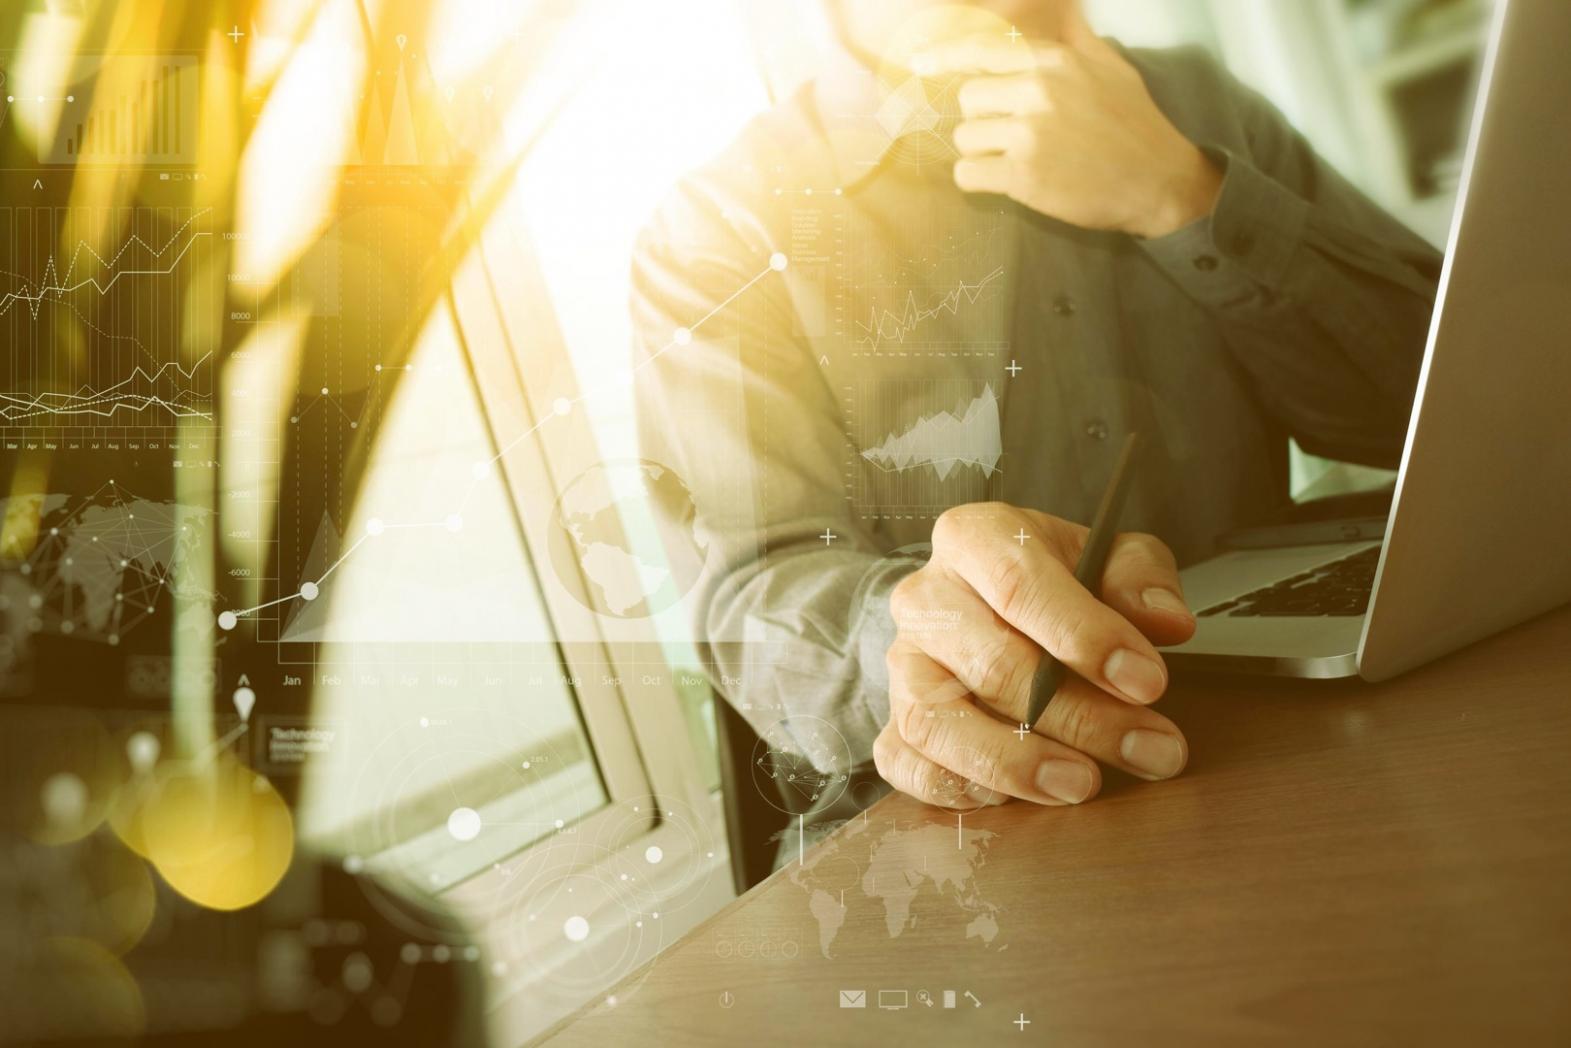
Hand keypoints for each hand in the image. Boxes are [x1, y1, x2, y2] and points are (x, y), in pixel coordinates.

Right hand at [873, 502, 1195, 809]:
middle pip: (992, 664)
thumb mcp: (1106, 558)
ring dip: (1016, 763)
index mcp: (972, 539)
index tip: (1148, 682)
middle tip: (1152, 749)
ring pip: (936, 721)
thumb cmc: (1055, 583)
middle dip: (1082, 716)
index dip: (1085, 636)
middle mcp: (924, 599)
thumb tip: (1167, 621)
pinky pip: (904, 763)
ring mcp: (903, 665)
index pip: (1017, 582)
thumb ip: (1139, 577)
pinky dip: (955, 788)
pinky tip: (1015, 798)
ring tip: (1085, 784)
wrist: (990, 608)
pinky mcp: (894, 723)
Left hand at [912, 25, 1221, 238]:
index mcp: (1054, 62)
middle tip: (1012, 134)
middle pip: (968, 98)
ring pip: (965, 137)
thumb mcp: (1111, 67)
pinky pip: (968, 174)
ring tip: (1015, 159)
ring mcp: (1029, 135)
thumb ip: (1076, 40)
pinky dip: (977, 180)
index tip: (918, 63)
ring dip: (981, 151)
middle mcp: (1038, 92)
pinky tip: (1002, 181)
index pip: (982, 50)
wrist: (1159, 181)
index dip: (944, 56)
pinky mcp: (1023, 178)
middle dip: (983, 117)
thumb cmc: (1135, 124)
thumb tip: (1064, 9)